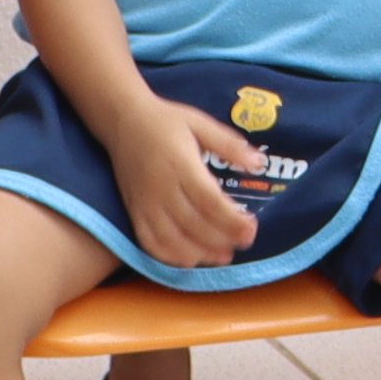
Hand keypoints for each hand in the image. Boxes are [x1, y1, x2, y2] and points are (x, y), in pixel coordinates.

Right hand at [121, 101, 269, 271]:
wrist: (121, 120)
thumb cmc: (165, 121)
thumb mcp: (200, 123)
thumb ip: (229, 145)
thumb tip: (259, 162)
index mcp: (180, 164)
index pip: (209, 201)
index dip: (231, 221)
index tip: (252, 230)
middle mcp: (161, 188)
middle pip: (193, 224)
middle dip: (221, 239)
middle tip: (244, 244)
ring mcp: (144, 203)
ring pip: (171, 238)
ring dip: (199, 252)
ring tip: (223, 257)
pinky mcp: (133, 211)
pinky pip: (148, 241)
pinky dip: (169, 256)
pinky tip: (190, 259)